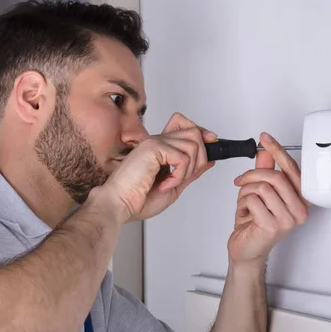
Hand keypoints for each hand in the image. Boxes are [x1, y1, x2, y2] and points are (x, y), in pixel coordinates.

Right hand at [96, 112, 216, 222]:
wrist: (119, 205)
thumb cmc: (138, 200)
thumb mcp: (174, 186)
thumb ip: (190, 172)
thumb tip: (209, 160)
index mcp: (160, 148)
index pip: (186, 126)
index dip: (201, 131)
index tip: (211, 141)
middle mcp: (157, 141)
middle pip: (193, 131)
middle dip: (200, 156)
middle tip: (187, 176)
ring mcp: (154, 142)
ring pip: (193, 143)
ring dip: (190, 169)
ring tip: (173, 183)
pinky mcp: (153, 148)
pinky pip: (183, 157)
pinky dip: (179, 175)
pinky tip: (165, 184)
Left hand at [228, 132, 310, 265]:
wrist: (246, 249)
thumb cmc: (255, 223)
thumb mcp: (261, 192)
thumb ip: (265, 171)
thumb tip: (265, 151)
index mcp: (302, 200)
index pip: (293, 169)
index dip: (278, 151)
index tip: (265, 138)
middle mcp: (300, 210)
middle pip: (276, 177)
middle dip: (253, 175)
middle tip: (241, 180)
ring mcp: (288, 220)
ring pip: (262, 188)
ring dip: (245, 192)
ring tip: (245, 202)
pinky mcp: (273, 227)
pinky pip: (253, 200)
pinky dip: (243, 203)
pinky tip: (245, 213)